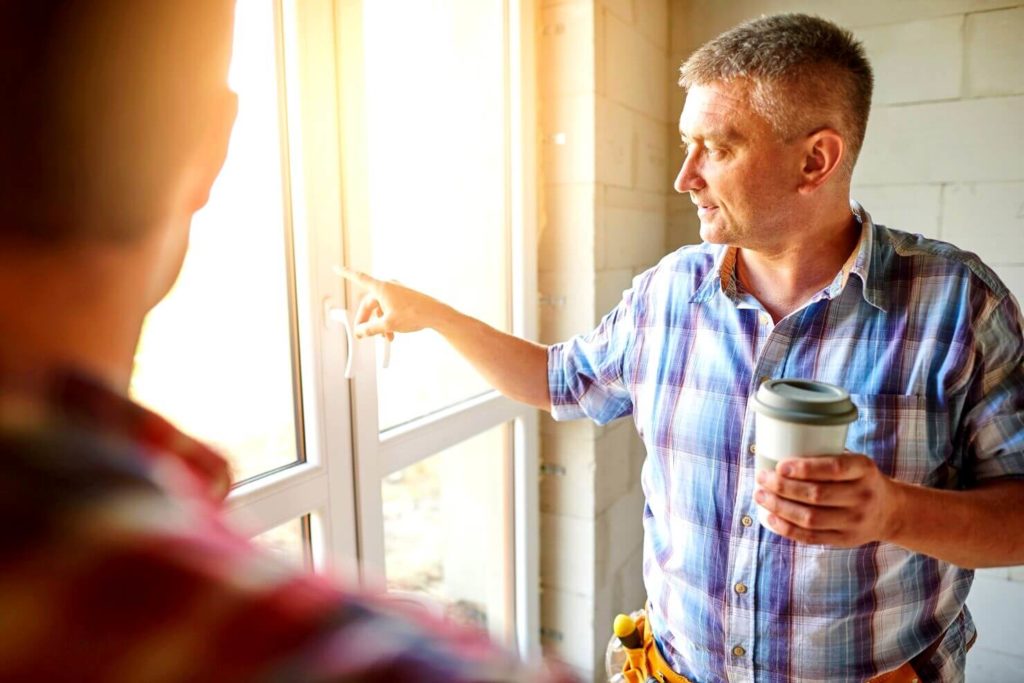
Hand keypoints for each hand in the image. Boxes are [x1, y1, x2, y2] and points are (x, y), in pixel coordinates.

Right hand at [336, 267, 447, 340]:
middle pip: (369, 302)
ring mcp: (398, 291)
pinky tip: (392, 334)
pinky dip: (388, 320)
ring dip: (379, 323)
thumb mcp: (387, 325)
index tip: (336, 268)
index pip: (359, 278)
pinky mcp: (405, 297)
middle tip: (363, 334)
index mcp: (382, 288)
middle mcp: (389, 286)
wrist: (437, 314)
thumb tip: (359, 332)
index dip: (346, 273)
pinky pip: (391, 308)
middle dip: (366, 320)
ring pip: (381, 308)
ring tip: (385, 339)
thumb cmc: (413, 315)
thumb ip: (370, 329)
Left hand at [754, 453, 903, 546]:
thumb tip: (776, 449)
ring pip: (810, 518)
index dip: (805, 468)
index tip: (780, 465)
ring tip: (760, 495)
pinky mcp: (845, 539)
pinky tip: (770, 517)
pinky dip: (787, 528)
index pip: (834, 468)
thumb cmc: (858, 479)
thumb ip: (825, 457)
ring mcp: (855, 521)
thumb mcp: (854, 462)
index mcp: (864, 469)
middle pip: (816, 495)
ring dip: (779, 507)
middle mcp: (863, 496)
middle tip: (761, 478)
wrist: (890, 511)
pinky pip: (811, 537)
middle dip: (782, 487)